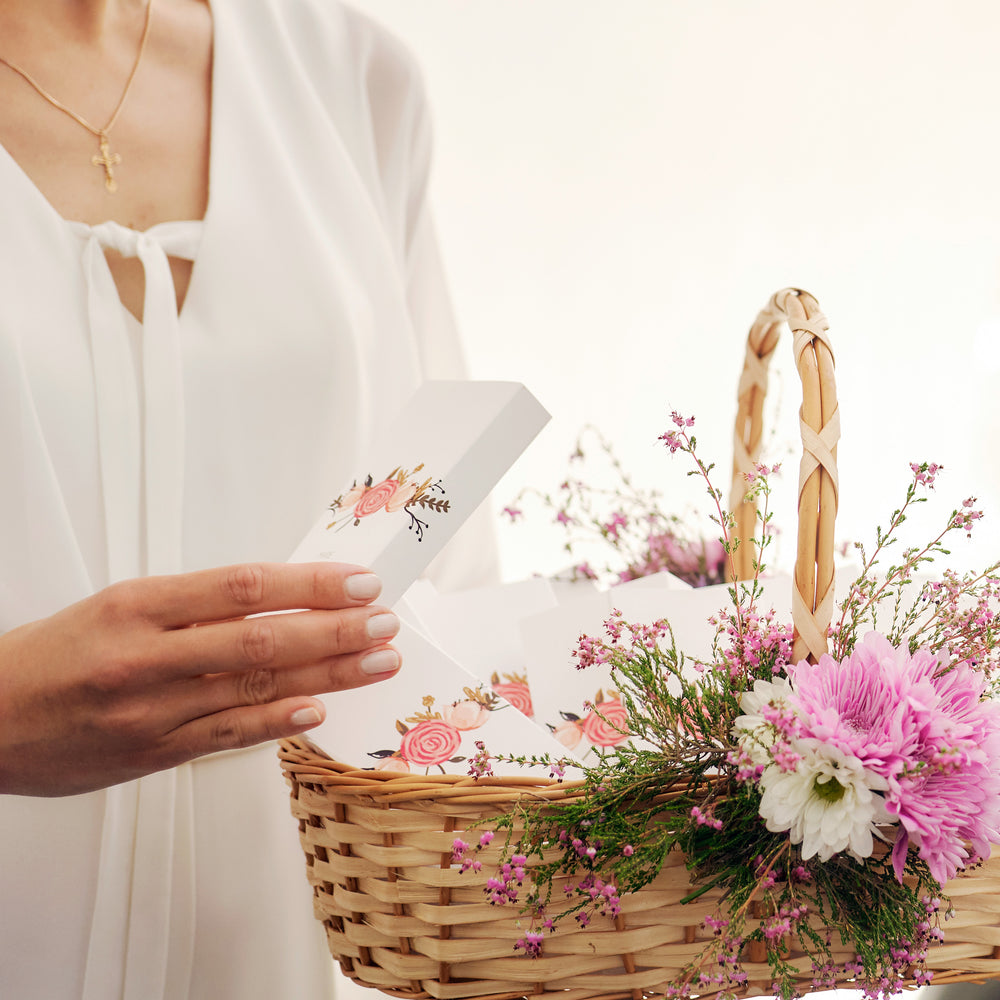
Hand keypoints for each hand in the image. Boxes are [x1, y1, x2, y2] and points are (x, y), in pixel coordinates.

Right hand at [0, 562, 400, 795]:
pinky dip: (277, 722)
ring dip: (326, 674)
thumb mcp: (120, 606)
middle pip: (261, 637)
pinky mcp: (152, 754)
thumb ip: (197, 604)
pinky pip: (227, 735)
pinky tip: (319, 710)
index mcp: (138, 604)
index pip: (243, 586)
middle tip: (383, 621)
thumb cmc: (56, 655)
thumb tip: (284, 597)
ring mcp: (151, 709)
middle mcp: (146, 655)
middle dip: (334, 629)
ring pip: (255, 686)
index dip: (309, 583)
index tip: (357, 581)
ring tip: (376, 660)